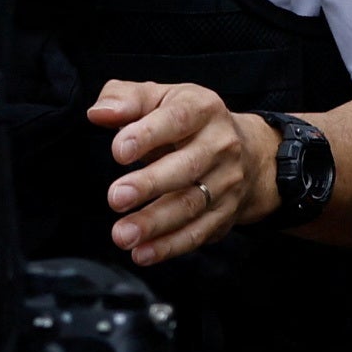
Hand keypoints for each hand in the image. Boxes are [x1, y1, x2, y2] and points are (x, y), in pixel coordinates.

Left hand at [94, 77, 265, 262]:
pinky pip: (197, 233)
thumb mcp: (162, 98)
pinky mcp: (225, 214)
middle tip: (116, 198)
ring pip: (191, 205)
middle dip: (150, 184)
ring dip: (155, 223)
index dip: (147, 135)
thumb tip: (99, 112)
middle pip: (186, 167)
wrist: (252, 154)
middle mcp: (221, 145)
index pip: (177, 119)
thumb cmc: (191, 123)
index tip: (118, 151)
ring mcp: (226, 182)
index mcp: (203, 109)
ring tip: (122, 234)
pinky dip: (169, 246)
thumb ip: (126, 99)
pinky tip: (143, 253)